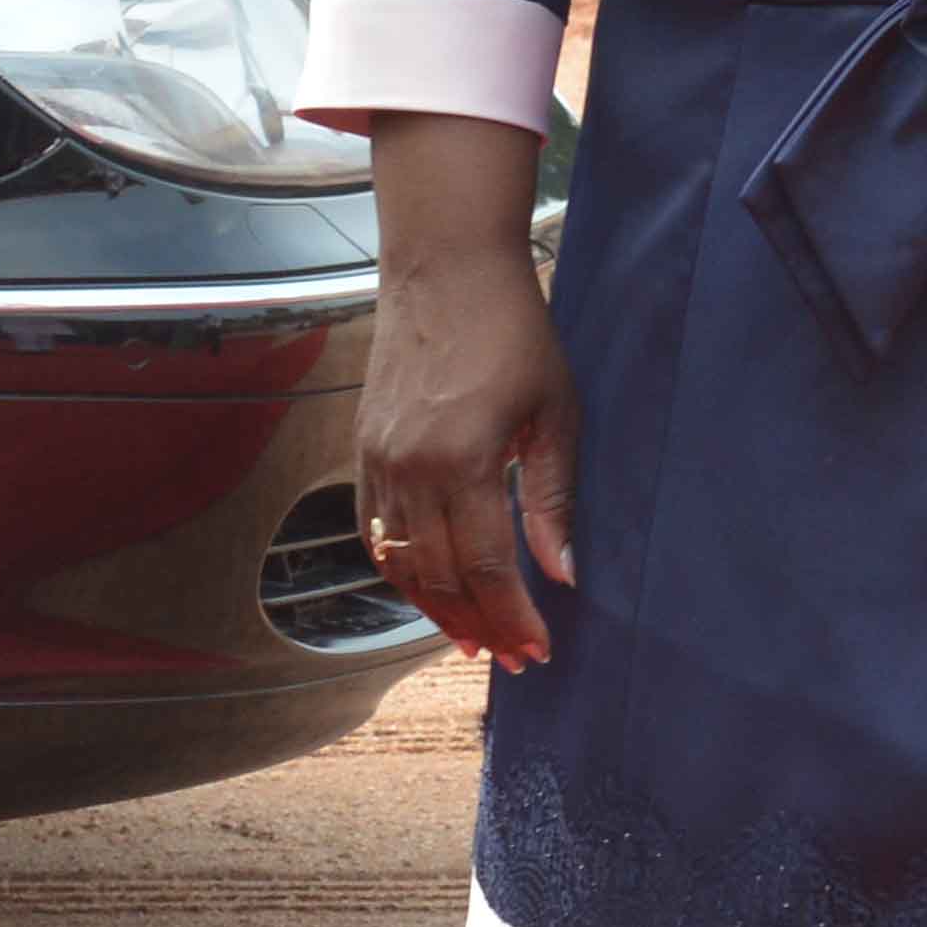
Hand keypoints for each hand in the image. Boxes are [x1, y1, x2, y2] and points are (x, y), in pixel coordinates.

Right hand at [352, 115, 577, 666]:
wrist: (445, 269)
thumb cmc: (513, 331)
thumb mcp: (555, 412)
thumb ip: (553, 498)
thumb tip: (561, 574)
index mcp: (465, 460)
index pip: (489, 567)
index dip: (514, 617)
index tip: (538, 650)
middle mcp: (411, 469)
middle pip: (442, 577)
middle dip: (481, 626)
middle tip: (512, 657)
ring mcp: (380, 461)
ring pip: (402, 563)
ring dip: (437, 609)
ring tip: (473, 637)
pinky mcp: (366, 450)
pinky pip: (376, 531)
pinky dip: (401, 570)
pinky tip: (428, 589)